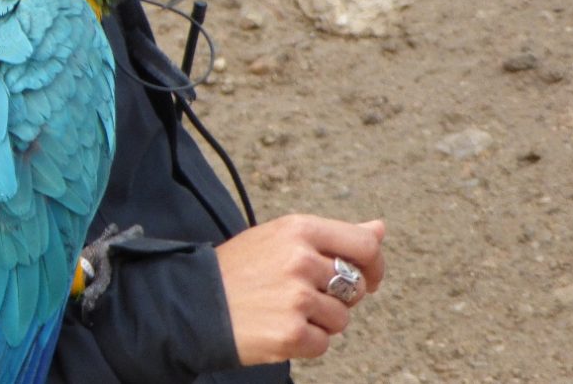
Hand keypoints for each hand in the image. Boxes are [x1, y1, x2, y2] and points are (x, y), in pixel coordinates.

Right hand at [215, 214, 385, 364]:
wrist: (193, 303)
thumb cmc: (237, 270)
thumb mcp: (280, 238)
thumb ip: (333, 236)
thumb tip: (379, 229)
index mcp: (299, 229)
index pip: (364, 245)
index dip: (374, 265)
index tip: (369, 278)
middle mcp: (302, 260)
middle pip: (357, 285)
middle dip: (341, 297)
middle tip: (304, 296)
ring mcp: (297, 298)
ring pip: (342, 318)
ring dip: (321, 322)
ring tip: (285, 312)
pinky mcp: (292, 332)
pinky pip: (323, 343)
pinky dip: (306, 342)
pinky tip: (279, 328)